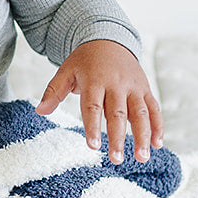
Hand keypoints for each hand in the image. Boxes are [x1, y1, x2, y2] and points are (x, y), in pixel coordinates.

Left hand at [36, 39, 162, 164]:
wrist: (108, 38)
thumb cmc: (84, 60)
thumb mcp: (66, 70)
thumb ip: (54, 91)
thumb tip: (40, 111)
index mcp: (95, 80)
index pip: (93, 106)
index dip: (93, 126)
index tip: (93, 146)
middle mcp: (116, 84)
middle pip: (118, 113)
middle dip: (119, 138)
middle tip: (116, 159)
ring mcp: (133, 86)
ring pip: (140, 113)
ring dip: (143, 136)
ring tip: (142, 157)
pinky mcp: (145, 89)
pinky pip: (154, 108)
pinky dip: (158, 126)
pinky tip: (157, 144)